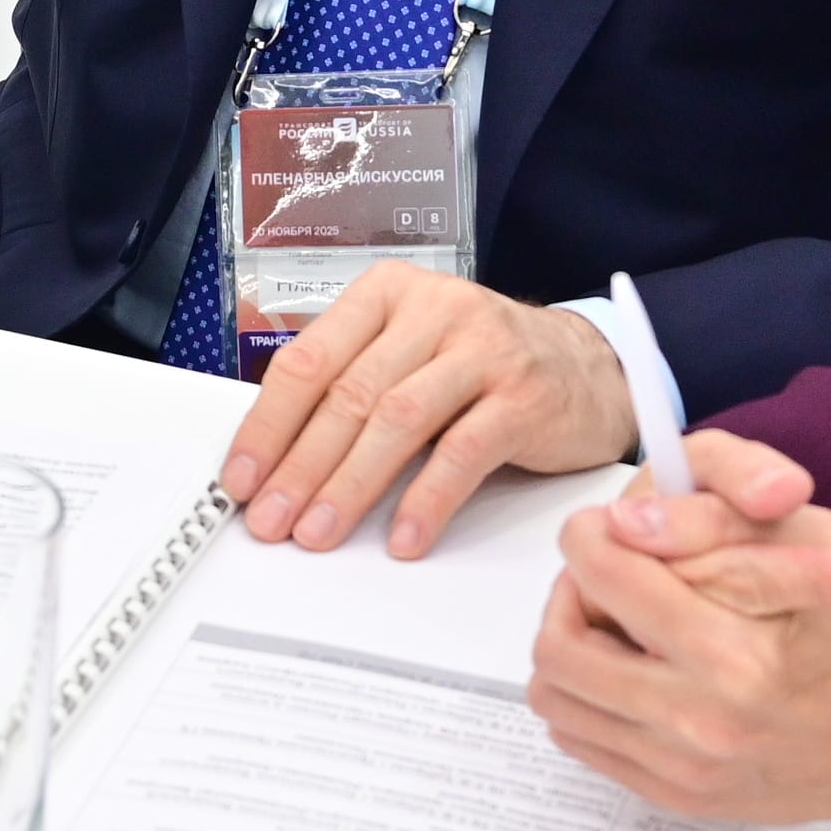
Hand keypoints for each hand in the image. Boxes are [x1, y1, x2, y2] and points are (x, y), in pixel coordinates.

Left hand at [218, 262, 632, 555]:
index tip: (241, 479)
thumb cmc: (481, 366)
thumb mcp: (410, 352)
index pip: (309, 359)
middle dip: (300, 465)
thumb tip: (275, 459)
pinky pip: (463, 453)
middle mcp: (433, 310)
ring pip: (397, 420)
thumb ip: (352, 384)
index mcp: (387, 293)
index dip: (268, 424)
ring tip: (318, 532)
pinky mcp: (525, 397)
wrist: (589, 367)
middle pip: (348, 394)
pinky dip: (427, 500)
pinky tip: (402, 537)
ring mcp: (483, 350)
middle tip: (270, 520)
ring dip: (350, 485)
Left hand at [523, 427, 830, 830]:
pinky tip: (633, 672)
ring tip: (617, 625)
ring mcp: (686, 770)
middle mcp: (703, 721)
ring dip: (571, 648)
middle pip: (560, 645)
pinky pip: (582, 743)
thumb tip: (624, 523)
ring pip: (557, 699)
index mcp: (737, 654)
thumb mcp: (810, 541)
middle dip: (569, 595)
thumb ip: (711, 523)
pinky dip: (588, 699)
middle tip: (605, 578)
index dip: (589, 537)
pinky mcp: (678, 797)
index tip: (605, 528)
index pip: (605, 577)